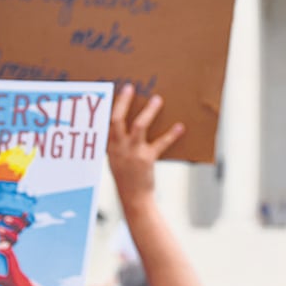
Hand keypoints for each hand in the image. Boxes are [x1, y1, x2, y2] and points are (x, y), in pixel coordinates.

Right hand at [108, 84, 184, 212]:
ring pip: (138, 126)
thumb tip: (128, 123)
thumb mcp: (115, 158)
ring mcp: (131, 152)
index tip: (110, 93)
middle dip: (123, 102)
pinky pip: (161, 143)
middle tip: (130, 88)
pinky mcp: (146, 159)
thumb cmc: (126, 175)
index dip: (107, 107)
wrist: (133, 197)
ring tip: (157, 99)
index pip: (104, 123)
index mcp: (109, 146)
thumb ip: (117, 143)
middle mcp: (118, 147)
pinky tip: (180, 126)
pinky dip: (172, 134)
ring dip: (149, 111)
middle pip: (117, 120)